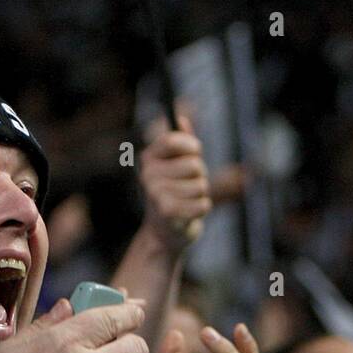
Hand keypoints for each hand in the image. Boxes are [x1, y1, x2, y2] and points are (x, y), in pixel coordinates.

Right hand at [139, 116, 211, 252]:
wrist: (162, 233)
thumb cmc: (173, 194)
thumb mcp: (175, 166)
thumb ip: (181, 143)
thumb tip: (182, 119)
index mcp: (149, 159)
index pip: (173, 140)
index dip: (191, 145)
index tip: (195, 152)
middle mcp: (148, 175)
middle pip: (194, 164)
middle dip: (199, 175)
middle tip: (188, 186)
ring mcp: (156, 195)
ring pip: (200, 185)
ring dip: (201, 194)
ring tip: (187, 201)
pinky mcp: (168, 213)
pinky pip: (203, 204)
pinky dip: (202, 209)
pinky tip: (189, 214)